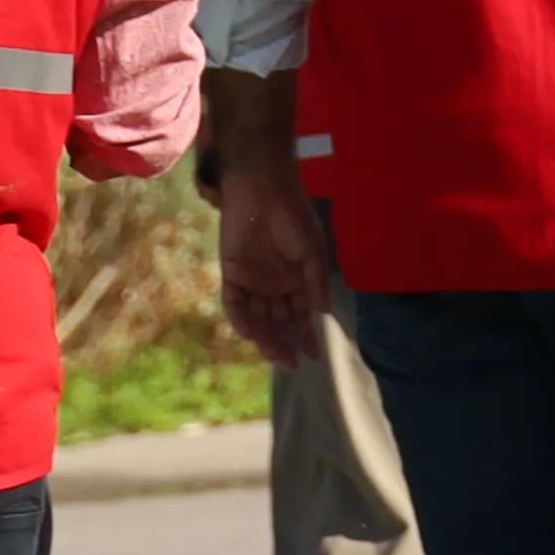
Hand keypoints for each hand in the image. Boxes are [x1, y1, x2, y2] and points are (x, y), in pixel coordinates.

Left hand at [211, 156, 327, 363]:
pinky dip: (241, 319)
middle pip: (278, 322)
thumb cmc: (294, 218)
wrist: (262, 192)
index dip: (306, 336)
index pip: (301, 316)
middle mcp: (275, 285)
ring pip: (257, 318)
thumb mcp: (313, 253)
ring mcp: (253, 281)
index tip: (312, 358)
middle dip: (284, 343)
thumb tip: (322, 313)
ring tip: (272, 354)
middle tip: (289, 363)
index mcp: (297, 281)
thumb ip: (315, 284)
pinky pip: (235, 303)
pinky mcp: (232, 274)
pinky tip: (251, 333)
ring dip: (264, 336)